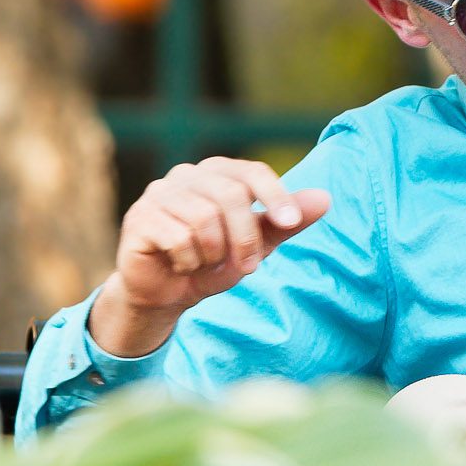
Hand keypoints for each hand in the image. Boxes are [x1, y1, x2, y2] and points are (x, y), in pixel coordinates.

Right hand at [94, 157, 329, 355]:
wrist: (166, 294)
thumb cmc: (212, 262)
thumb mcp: (256, 244)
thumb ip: (286, 222)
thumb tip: (326, 198)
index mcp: (216, 172)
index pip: (251, 171)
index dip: (274, 195)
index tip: (291, 222)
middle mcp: (186, 174)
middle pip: (230, 195)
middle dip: (246, 238)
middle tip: (248, 267)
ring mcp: (158, 193)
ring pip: (203, 218)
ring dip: (214, 253)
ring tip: (207, 263)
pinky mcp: (140, 218)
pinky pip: (177, 238)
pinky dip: (189, 260)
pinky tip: (182, 265)